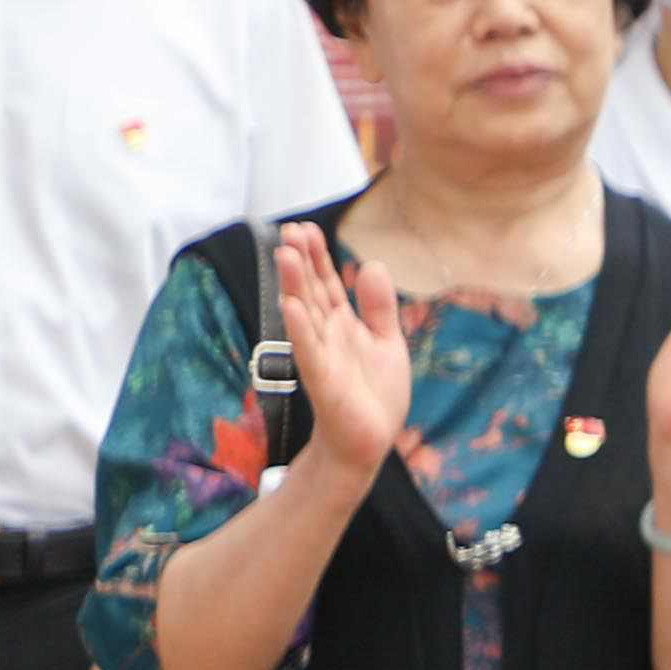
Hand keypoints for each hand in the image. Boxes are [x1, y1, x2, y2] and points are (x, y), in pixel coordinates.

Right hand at [268, 224, 418, 485]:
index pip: (326, 284)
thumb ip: (378, 306)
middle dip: (301, 262)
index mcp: (342, 325)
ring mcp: (322, 357)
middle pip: (311, 292)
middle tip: (289, 230)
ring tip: (284, 255)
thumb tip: (371, 264)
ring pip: (305, 315)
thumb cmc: (373, 394)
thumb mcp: (386, 342)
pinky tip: (290, 306)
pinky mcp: (323, 381)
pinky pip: (310, 351)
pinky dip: (300, 329)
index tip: (305, 228)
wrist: (368, 441)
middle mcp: (327, 336)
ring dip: (294, 286)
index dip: (317, 257)